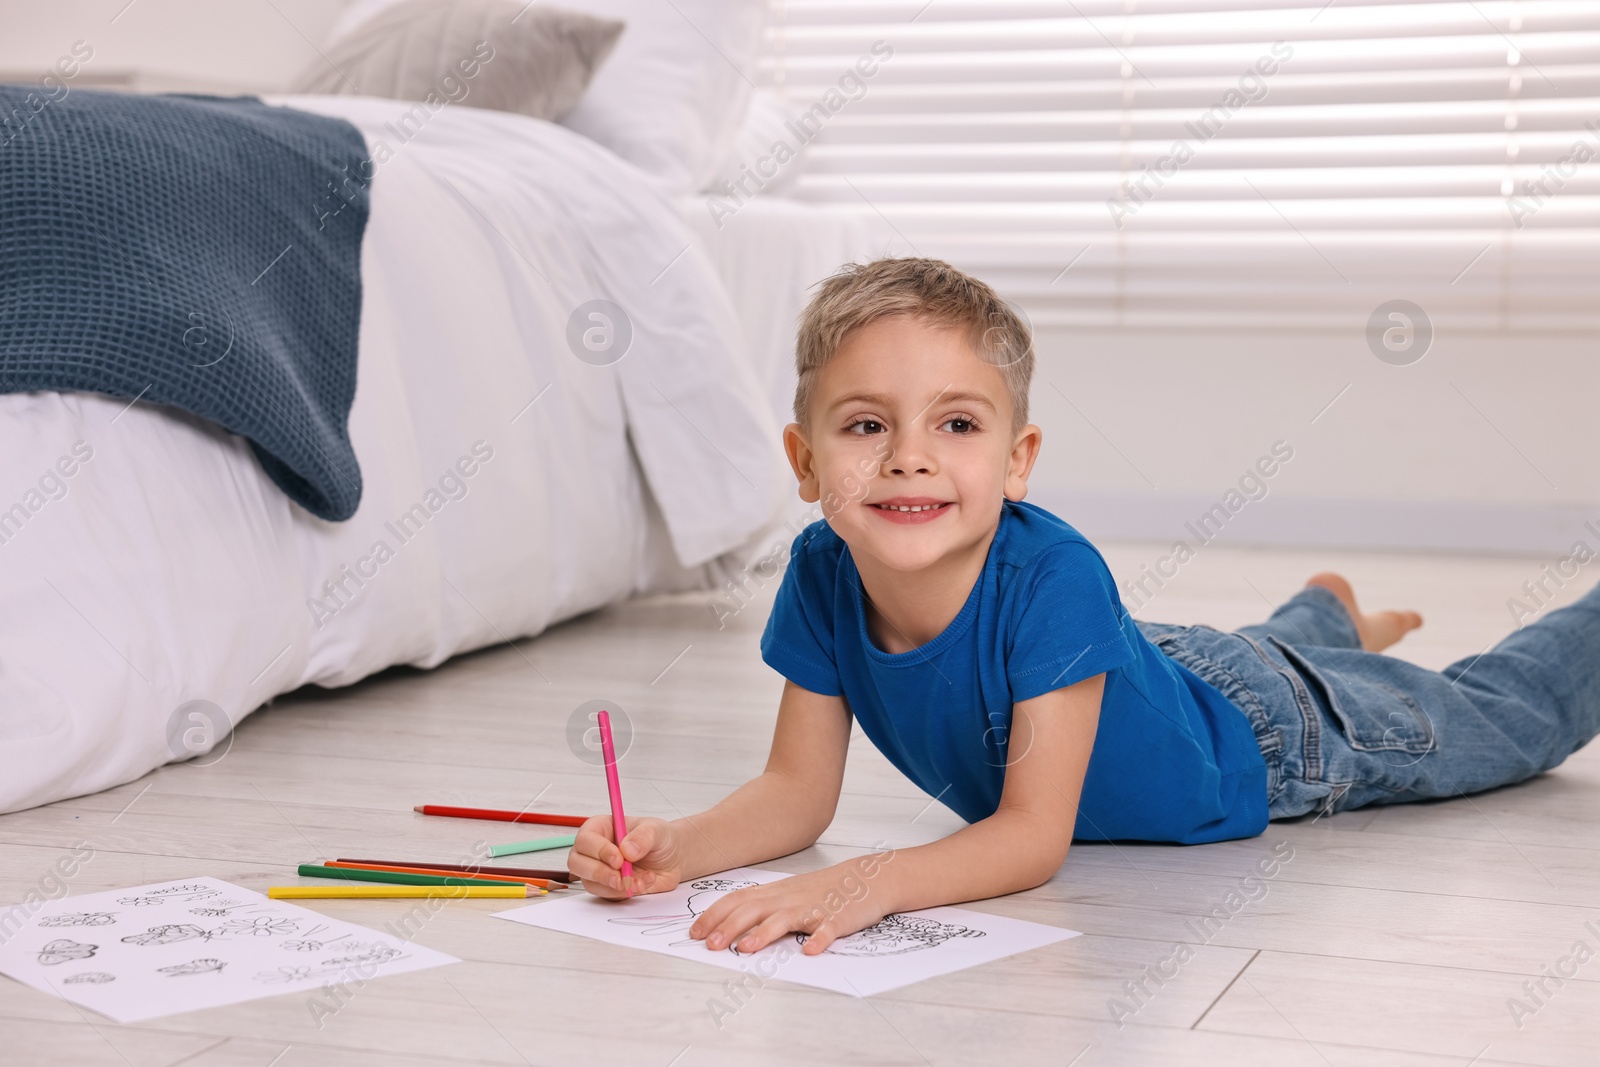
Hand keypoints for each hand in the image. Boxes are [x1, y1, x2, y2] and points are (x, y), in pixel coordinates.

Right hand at [569, 814, 683, 898]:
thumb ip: (643, 836)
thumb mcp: (657, 830)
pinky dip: (626, 893)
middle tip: (619, 878)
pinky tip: (644, 883)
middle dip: (598, 873)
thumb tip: (626, 849)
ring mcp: (600, 870)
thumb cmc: (660, 838)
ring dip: (615, 886)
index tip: (618, 859)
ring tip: (640, 879)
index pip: (585, 839)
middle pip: (577, 863)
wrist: (674, 859)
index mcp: (601, 828)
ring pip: (590, 883)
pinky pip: (608, 896)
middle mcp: (595, 850)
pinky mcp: (609, 888)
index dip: (598, 850)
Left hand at [689, 864, 889, 954]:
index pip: (737, 901)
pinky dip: (819, 940)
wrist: (865, 879)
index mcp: (774, 894)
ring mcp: (813, 908)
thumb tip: (727, 926)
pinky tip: (810, 951)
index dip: (714, 915)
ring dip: (764, 933)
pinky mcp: (837, 919)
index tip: (694, 933)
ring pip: (784, 919)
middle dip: (729, 927)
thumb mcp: (787, 894)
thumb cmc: (822, 891)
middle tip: (711, 946)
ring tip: (747, 949)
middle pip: (754, 909)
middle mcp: (788, 899)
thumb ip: (762, 907)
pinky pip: (827, 929)